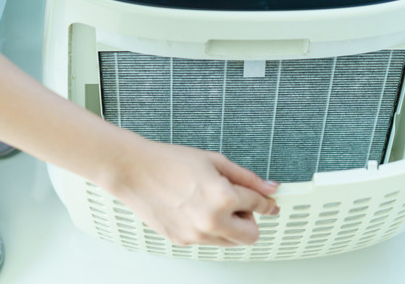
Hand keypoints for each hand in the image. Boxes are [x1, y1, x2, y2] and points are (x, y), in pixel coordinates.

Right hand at [104, 139, 279, 245]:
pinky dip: (209, 228)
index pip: (258, 205)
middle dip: (249, 220)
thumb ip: (246, 178)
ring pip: (230, 242)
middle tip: (237, 203)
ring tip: (212, 203)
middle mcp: (211, 221)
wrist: (134, 171)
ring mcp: (196, 235)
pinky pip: (208, 241)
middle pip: (251, 236)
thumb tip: (269, 188)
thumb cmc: (169, 161)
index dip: (266, 202)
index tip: (270, 203)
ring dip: (230, 226)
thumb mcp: (214, 161)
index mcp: (223, 198)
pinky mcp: (182, 241)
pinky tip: (195, 208)